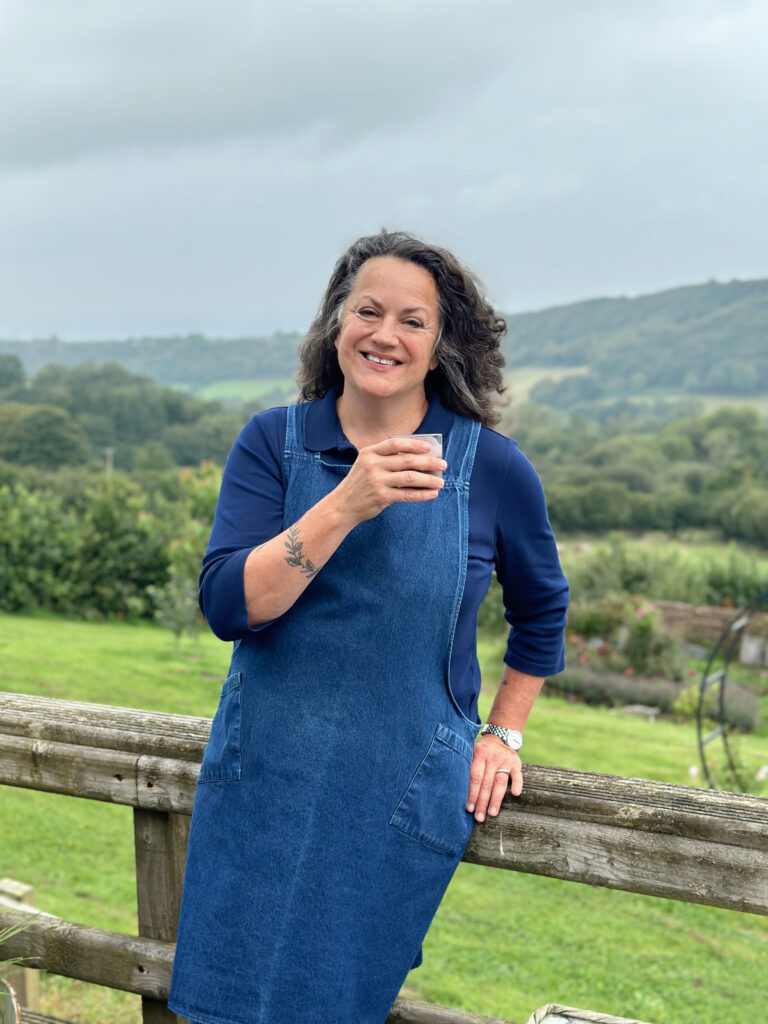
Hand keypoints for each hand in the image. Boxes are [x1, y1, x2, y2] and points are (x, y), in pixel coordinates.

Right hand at [330, 437, 446, 525]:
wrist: (342, 505)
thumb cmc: (359, 484)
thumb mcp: (366, 464)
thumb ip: (386, 459)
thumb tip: (419, 458)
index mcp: (369, 452)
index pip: (395, 443)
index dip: (413, 444)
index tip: (429, 447)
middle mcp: (373, 464)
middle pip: (407, 460)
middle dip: (428, 462)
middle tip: (442, 465)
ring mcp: (377, 481)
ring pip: (410, 477)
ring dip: (429, 479)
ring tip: (440, 482)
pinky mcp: (381, 497)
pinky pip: (407, 494)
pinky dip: (422, 494)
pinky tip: (432, 494)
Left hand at [466, 734, 522, 821]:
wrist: (499, 737)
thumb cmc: (481, 751)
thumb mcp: (472, 752)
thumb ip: (468, 767)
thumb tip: (456, 791)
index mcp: (479, 754)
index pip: (475, 777)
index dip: (472, 794)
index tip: (469, 808)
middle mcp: (492, 757)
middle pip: (486, 783)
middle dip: (482, 802)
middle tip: (479, 817)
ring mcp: (505, 760)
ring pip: (500, 782)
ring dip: (496, 799)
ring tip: (492, 813)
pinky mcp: (516, 763)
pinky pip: (517, 774)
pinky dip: (517, 783)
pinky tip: (515, 794)